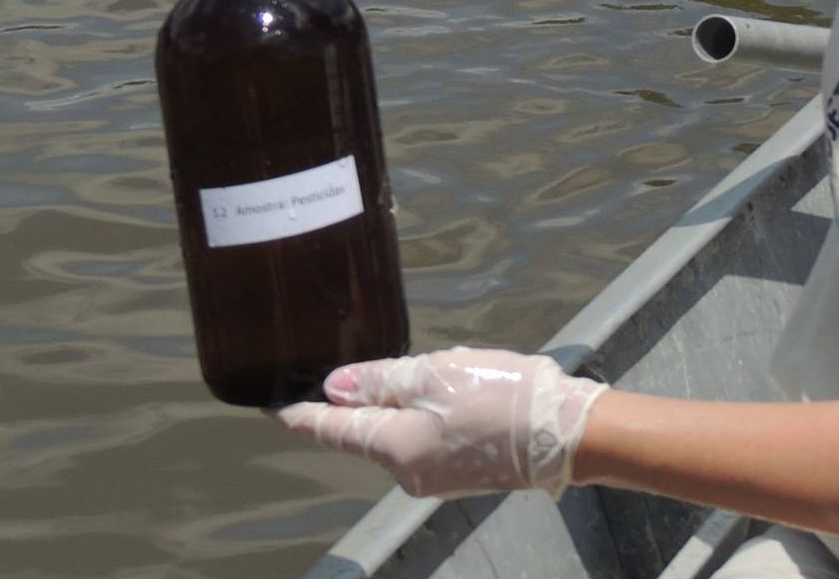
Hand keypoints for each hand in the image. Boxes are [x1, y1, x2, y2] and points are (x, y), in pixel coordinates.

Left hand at [275, 348, 607, 498]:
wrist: (566, 433)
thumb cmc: (502, 396)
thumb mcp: (436, 374)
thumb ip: (381, 380)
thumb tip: (334, 388)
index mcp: (395, 448)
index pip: (330, 430)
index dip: (299, 415)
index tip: (271, 405)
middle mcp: (407, 472)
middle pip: (364, 432)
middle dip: (356, 399)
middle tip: (351, 361)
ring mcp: (434, 476)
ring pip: (395, 432)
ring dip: (394, 403)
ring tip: (416, 369)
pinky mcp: (459, 471)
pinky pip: (422, 438)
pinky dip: (421, 414)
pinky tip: (444, 390)